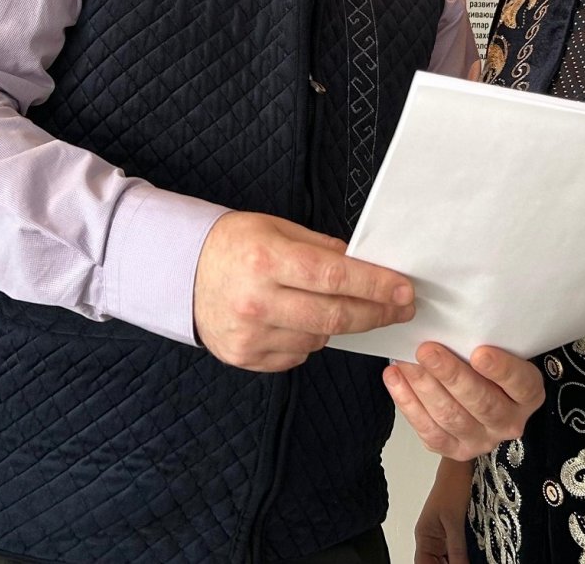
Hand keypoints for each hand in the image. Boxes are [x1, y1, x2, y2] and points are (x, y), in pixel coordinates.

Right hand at [192, 211, 414, 371]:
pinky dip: (310, 340)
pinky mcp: (246, 358)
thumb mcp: (277, 228)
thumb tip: (366, 265)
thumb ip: (322, 248)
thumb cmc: (234, 244)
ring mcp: (250, 335)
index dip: (375, 285)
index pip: (334, 277)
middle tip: (402, 308)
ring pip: (319, 339)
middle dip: (377, 312)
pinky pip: (298, 355)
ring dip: (340, 325)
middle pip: (334, 316)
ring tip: (337, 306)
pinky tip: (301, 321)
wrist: (180, 273)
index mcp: (266, 260)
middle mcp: (257, 301)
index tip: (404, 289)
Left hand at [385, 342, 544, 459]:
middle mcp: (508, 422)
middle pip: (481, 402)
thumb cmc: (488, 364)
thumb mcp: (499, 350)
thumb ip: (484, 341)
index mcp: (528, 395)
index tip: (480, 352)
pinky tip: (395, 378)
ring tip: (405, 360)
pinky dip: (408, 403)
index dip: (501, 370)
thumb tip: (451, 319)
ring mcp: (481, 440)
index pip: (520, 384)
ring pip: (451, 416)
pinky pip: (429, 431)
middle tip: (427, 350)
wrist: (481, 393)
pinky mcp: (454, 450)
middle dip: (451, 375)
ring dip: (424, 386)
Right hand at [415, 457, 472, 563]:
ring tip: (468, 560)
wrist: (462, 467)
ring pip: (446, 558)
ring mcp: (442, 534)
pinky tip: (471, 556)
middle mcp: (431, 538)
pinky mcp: (454, 530)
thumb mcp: (455, 522)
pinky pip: (455, 550)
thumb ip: (456, 549)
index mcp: (424, 536)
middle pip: (435, 563)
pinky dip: (462, 556)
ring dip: (456, 561)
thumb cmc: (453, 486)